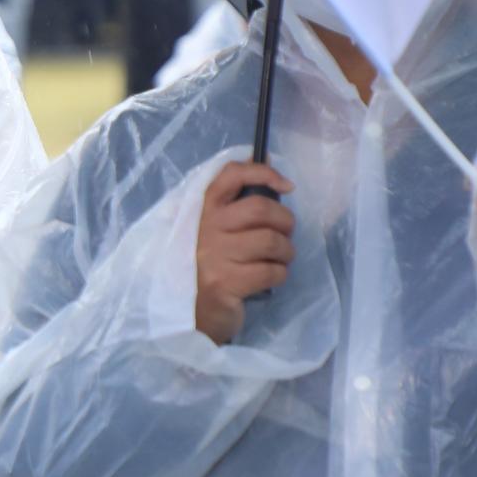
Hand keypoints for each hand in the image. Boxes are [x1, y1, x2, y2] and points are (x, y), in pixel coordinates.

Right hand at [195, 162, 295, 345]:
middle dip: (285, 220)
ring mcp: (214, 256)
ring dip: (286, 251)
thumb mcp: (215, 229)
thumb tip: (268, 162)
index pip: (231, 175)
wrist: (190, 314)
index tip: (286, 186)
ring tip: (279, 258)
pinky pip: (271, 271)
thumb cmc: (208, 266)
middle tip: (284, 234)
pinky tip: (272, 276)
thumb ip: (237, 200)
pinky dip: (280, 273)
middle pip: (261, 208)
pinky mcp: (226, 282)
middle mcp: (206, 228)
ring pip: (271, 241)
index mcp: (203, 210)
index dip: (263, 173)